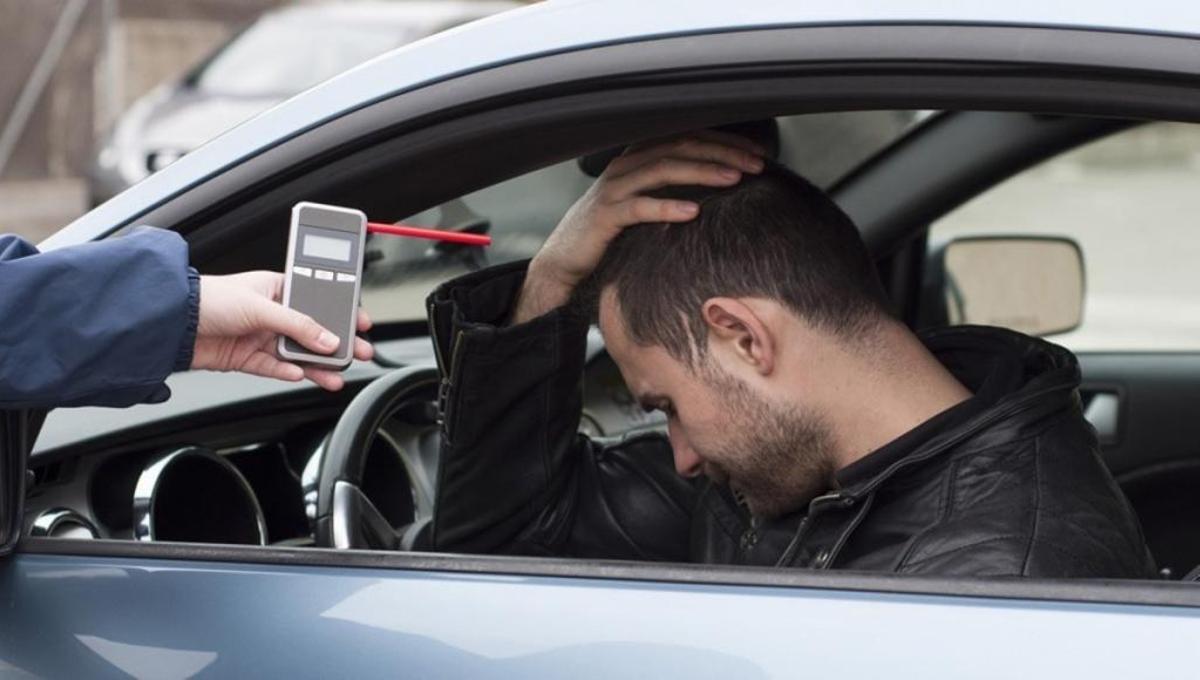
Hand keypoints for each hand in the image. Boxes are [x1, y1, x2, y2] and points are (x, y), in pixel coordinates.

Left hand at [192, 271, 373, 390]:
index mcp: (278, 289)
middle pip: (312, 331)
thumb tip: (327, 339)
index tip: (362, 323)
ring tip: (335, 375)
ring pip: (296, 353)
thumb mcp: (261, 306)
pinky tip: (300, 375)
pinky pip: (274, 368)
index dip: (342, 312)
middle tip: (360, 353)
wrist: (170, 323)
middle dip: (337, 343)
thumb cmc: (208, 298)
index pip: (319, 300)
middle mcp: (271, 312)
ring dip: (316, 365)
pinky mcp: (246, 358)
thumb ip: (298, 325)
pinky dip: (288, 373)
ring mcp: (259, 336)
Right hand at [513, 131, 765, 323]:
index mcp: (638, 158)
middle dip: (722, 152)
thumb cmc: (612, 234)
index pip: (687, 137)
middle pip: (679, 147)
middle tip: (757, 164)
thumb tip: (721, 187)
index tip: (759, 154)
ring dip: (702, 172)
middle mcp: (625, 166)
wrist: (565, 261)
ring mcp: (613, 189)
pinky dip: (667, 206)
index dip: (725, 141)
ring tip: (734, 179)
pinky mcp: (604, 216)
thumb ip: (674, 189)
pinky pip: (639, 207)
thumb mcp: (646, 204)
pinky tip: (693, 212)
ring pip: (663, 169)